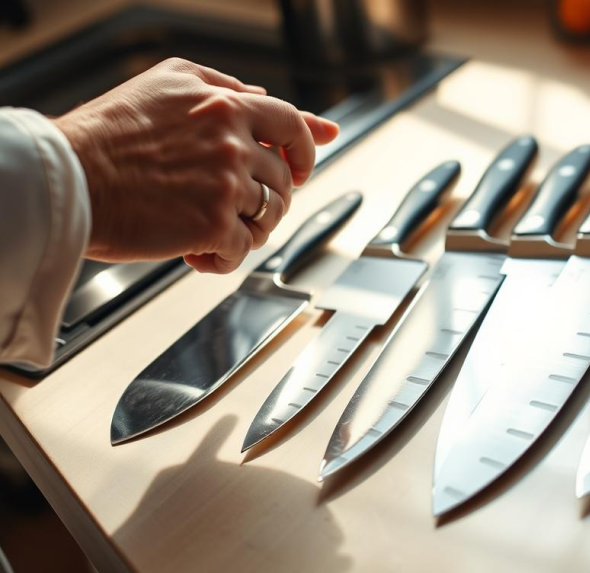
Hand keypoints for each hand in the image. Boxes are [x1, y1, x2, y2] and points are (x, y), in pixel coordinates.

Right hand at [54, 58, 339, 272]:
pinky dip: (222, 258)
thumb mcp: (165, 83)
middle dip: (265, 199)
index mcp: (228, 107)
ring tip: (210, 230)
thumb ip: (219, 86)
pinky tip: (196, 253)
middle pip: (282, 181)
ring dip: (246, 229)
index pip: (293, 125)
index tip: (301, 168)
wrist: (71, 177)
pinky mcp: (214, 225)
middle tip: (232, 209)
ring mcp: (228, 185)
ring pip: (269, 217)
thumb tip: (260, 96)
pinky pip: (242, 251)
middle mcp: (234, 144)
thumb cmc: (107, 134)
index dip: (305, 150)